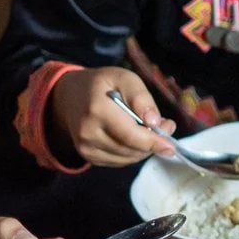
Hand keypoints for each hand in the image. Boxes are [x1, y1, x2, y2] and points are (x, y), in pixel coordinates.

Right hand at [50, 66, 176, 167]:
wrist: (68, 96)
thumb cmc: (101, 84)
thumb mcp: (123, 77)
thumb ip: (141, 97)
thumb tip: (154, 122)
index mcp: (97, 110)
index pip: (130, 135)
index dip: (153, 142)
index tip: (171, 146)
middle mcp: (88, 132)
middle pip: (131, 149)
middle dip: (153, 143)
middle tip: (165, 127)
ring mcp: (85, 147)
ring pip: (127, 158)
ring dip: (144, 148)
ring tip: (149, 129)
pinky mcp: (87, 156)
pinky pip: (119, 161)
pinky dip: (132, 153)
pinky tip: (134, 137)